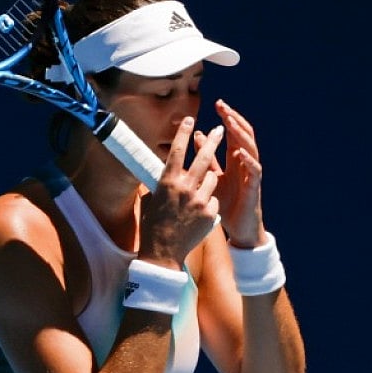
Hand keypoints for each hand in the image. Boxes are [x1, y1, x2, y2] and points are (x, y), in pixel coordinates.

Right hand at [139, 116, 223, 264]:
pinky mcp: (210, 213)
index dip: (184, 133)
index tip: (190, 119)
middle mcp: (184, 188)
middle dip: (213, 141)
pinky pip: (214, 200)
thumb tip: (163, 173)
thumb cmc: (153, 226)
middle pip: (203, 157)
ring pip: (212, 179)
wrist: (163, 253)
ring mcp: (199, 200)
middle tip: (220, 129)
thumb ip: (161, 184)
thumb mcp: (151, 200)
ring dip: (209, 180)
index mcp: (167, 182)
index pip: (177, 150)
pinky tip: (198, 214)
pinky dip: (208, 203)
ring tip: (198, 191)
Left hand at [198, 99, 265, 247]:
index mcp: (236, 160)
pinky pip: (254, 171)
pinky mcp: (254, 188)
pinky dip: (248, 160)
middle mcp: (246, 164)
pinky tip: (240, 152)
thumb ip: (207, 158)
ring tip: (230, 122)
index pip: (234, 133)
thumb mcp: (212, 178)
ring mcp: (251, 175)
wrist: (238, 230)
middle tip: (222, 106)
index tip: (217, 104)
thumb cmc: (226, 204)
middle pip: (244, 135)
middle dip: (234, 119)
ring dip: (240, 135)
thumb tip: (198, 135)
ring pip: (251, 148)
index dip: (228, 118)